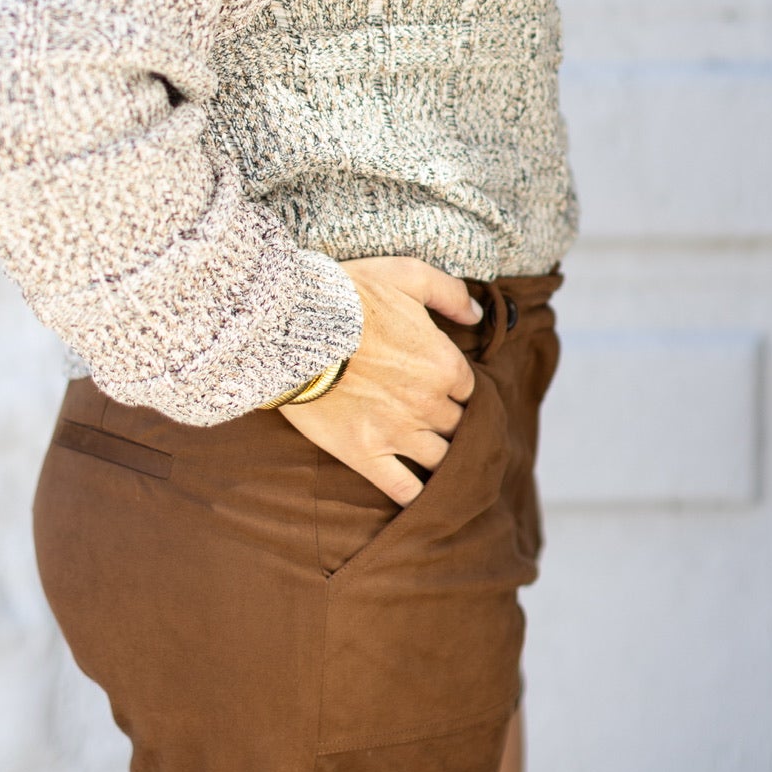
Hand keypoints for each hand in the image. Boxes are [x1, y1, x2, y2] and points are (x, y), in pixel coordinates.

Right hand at [279, 255, 480, 505]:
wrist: (293, 325)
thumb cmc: (349, 295)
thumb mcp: (406, 275)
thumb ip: (449, 293)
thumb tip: (478, 314)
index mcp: (444, 363)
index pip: (470, 390)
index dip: (455, 388)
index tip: (440, 387)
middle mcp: (429, 403)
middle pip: (458, 426)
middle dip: (450, 422)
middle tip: (432, 419)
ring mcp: (399, 433)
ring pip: (441, 460)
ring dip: (441, 459)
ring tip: (431, 458)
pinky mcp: (365, 454)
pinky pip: (404, 490)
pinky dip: (417, 496)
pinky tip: (419, 495)